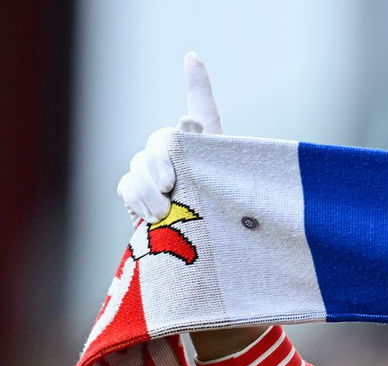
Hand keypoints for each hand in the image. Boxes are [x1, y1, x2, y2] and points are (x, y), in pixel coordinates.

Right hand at [116, 52, 222, 221]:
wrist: (212, 258)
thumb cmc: (229, 224)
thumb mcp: (233, 194)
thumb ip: (217, 160)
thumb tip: (193, 124)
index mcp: (207, 149)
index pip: (201, 108)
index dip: (197, 82)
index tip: (193, 58)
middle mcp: (179, 154)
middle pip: (160, 140)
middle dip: (162, 160)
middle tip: (172, 184)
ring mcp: (155, 173)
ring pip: (140, 164)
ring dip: (149, 186)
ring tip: (164, 209)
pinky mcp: (138, 195)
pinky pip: (127, 186)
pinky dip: (136, 199)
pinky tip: (150, 215)